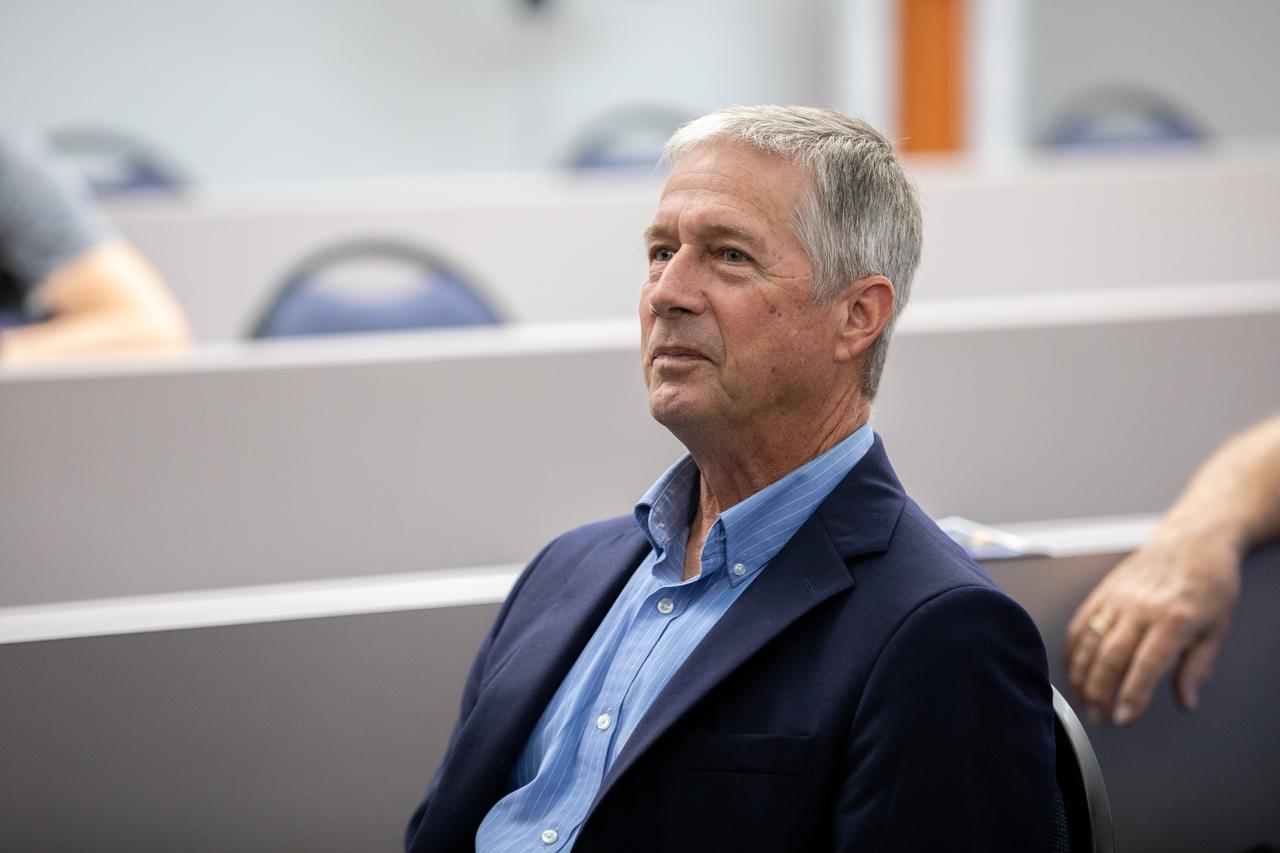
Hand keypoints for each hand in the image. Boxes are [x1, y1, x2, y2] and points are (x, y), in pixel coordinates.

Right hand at [1066, 525, 1240, 723]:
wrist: (1192, 540)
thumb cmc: (1209, 583)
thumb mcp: (1217, 628)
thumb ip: (1197, 667)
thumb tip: (1185, 701)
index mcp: (1174, 618)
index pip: (1147, 664)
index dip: (1132, 694)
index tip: (1124, 717)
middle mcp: (1141, 607)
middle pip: (1110, 656)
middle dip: (1099, 691)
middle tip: (1097, 716)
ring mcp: (1117, 598)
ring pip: (1090, 642)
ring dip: (1082, 675)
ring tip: (1083, 700)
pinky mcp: (1102, 592)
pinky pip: (1080, 623)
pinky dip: (1072, 650)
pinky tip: (1074, 669)